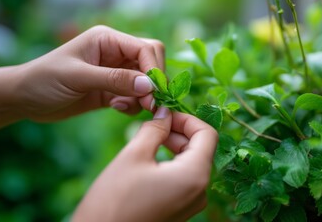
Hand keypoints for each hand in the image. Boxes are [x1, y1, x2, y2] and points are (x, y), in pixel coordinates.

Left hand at [13, 25, 164, 120]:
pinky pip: (134, 97)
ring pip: (145, 82)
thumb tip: (149, 86)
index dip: (154, 70)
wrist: (24, 99)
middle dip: (153, 84)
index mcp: (107, 40)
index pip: (145, 49)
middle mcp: (115, 53)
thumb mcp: (78, 77)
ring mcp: (114, 72)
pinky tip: (114, 108)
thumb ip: (114, 80)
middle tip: (148, 105)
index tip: (153, 94)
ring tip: (121, 107)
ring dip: (142, 97)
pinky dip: (132, 105)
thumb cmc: (45, 80)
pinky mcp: (111, 91)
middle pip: (150, 62)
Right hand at [72, 107, 218, 221]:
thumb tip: (165, 111)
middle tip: (153, 122)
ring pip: (192, 163)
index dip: (187, 118)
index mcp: (195, 175)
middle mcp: (200, 191)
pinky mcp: (179, 210)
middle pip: (201, 149)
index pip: (207, 134)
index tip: (164, 113)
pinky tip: (150, 159)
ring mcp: (191, 204)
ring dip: (174, 146)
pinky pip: (184, 179)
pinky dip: (171, 163)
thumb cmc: (114, 199)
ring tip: (149, 138)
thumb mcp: (134, 155)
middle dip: (179, 131)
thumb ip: (154, 129)